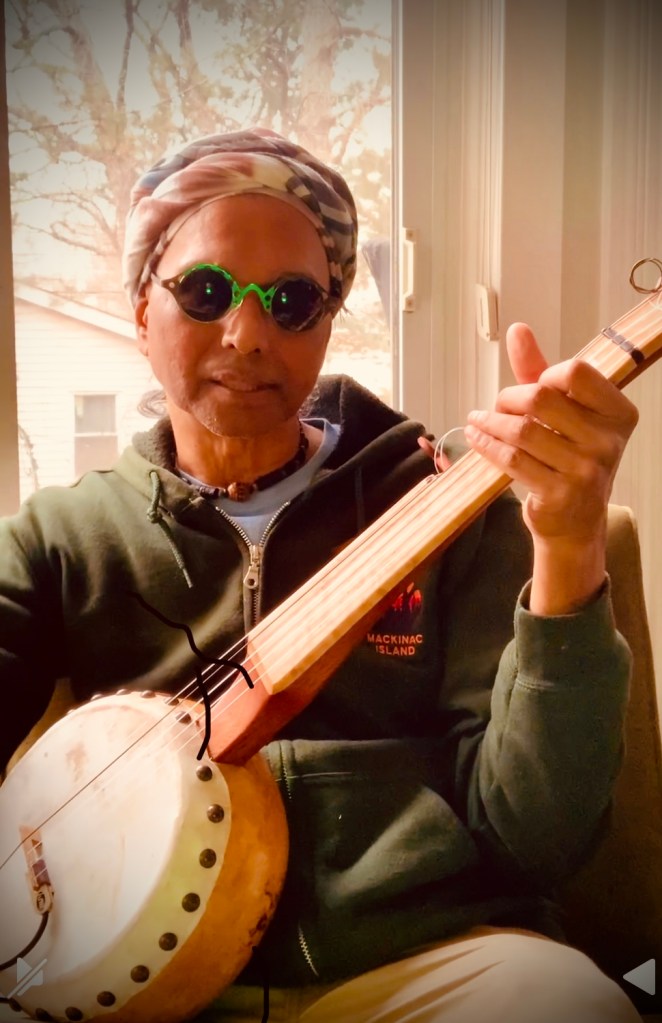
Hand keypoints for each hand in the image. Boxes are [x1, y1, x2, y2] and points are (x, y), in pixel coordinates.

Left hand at [463, 323, 638, 612]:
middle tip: (496, 406)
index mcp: (619, 413)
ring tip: (477, 421)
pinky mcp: (559, 494)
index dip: (544, 375)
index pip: (575, 372)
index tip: (531, 387)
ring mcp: (586, 470)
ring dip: (490, 423)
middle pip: (541, 398)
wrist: (575, 522)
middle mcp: (609, 441)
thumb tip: (518, 329)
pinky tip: (476, 438)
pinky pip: (512, 459)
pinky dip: (487, 445)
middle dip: (508, 398)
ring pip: (522, 431)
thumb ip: (540, 371)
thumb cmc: (569, 457)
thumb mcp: (563, 412)